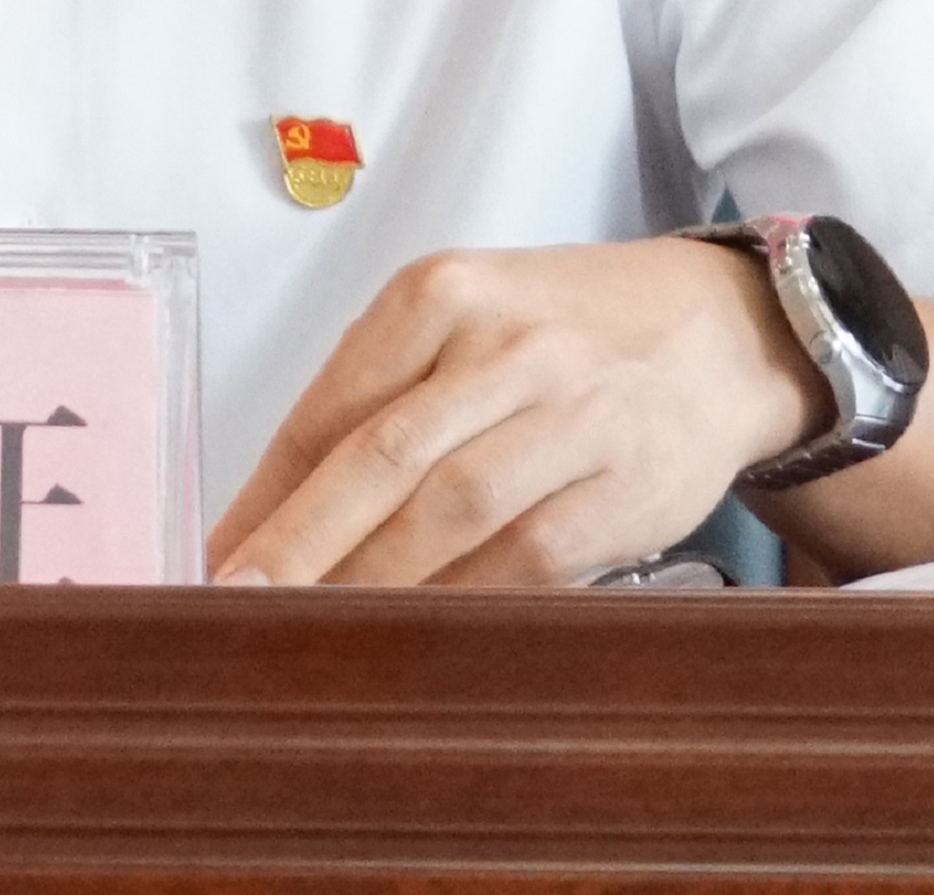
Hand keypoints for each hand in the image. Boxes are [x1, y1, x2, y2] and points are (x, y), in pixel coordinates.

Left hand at [204, 236, 825, 584]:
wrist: (720, 331)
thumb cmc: (562, 334)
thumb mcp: (462, 326)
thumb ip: (373, 406)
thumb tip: (263, 523)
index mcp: (440, 295)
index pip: (329, 407)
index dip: (264, 496)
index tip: (213, 559)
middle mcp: (505, 346)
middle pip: (381, 458)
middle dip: (300, 545)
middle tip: (233, 607)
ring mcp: (573, 415)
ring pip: (451, 514)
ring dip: (371, 587)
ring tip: (307, 637)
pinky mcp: (624, 487)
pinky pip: (527, 559)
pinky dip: (462, 602)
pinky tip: (413, 638)